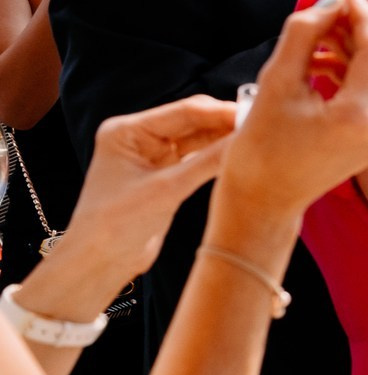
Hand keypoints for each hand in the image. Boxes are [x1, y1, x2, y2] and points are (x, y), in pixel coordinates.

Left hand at [36, 97, 238, 308]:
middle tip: (261, 127)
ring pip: (198, 139)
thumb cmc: (115, 225)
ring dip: (224, 139)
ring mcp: (153, 156)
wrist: (99, 262)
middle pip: (193, 121)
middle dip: (225, 123)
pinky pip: (197, 157)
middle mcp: (139, 138)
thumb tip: (245, 140)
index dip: (221, 112)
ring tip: (255, 141)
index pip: (183, 112)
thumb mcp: (166, 190)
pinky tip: (238, 155)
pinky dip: (217, 156)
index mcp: (127, 131)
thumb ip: (207, 162)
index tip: (254, 115)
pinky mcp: (165, 175)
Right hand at [218, 0, 367, 216]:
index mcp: (360, 118)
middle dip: (357, 30)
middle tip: (329, 8)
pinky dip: (352, 74)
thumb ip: (304, 35)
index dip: (361, 16)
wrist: (263, 202)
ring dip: (353, 50)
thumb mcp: (276, 83)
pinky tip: (322, 64)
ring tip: (317, 37)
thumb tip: (328, 2)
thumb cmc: (259, 150)